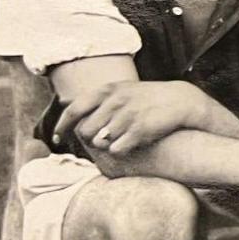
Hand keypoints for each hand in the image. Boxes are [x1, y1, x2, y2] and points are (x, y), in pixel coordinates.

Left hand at [54, 80, 196, 153]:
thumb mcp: (122, 91)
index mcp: (108, 90)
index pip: (74, 110)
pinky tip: (129, 144)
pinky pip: (116, 149)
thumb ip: (97, 102)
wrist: (182, 101)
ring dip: (106, 144)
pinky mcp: (140, 129)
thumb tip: (69, 116)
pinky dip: (119, 150)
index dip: (61, 126)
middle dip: (90, 139)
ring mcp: (128, 114)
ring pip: (100, 141)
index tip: (57, 139)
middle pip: (86, 130)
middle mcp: (116, 100)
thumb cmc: (147, 99)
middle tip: (100, 140)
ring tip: (119, 139)